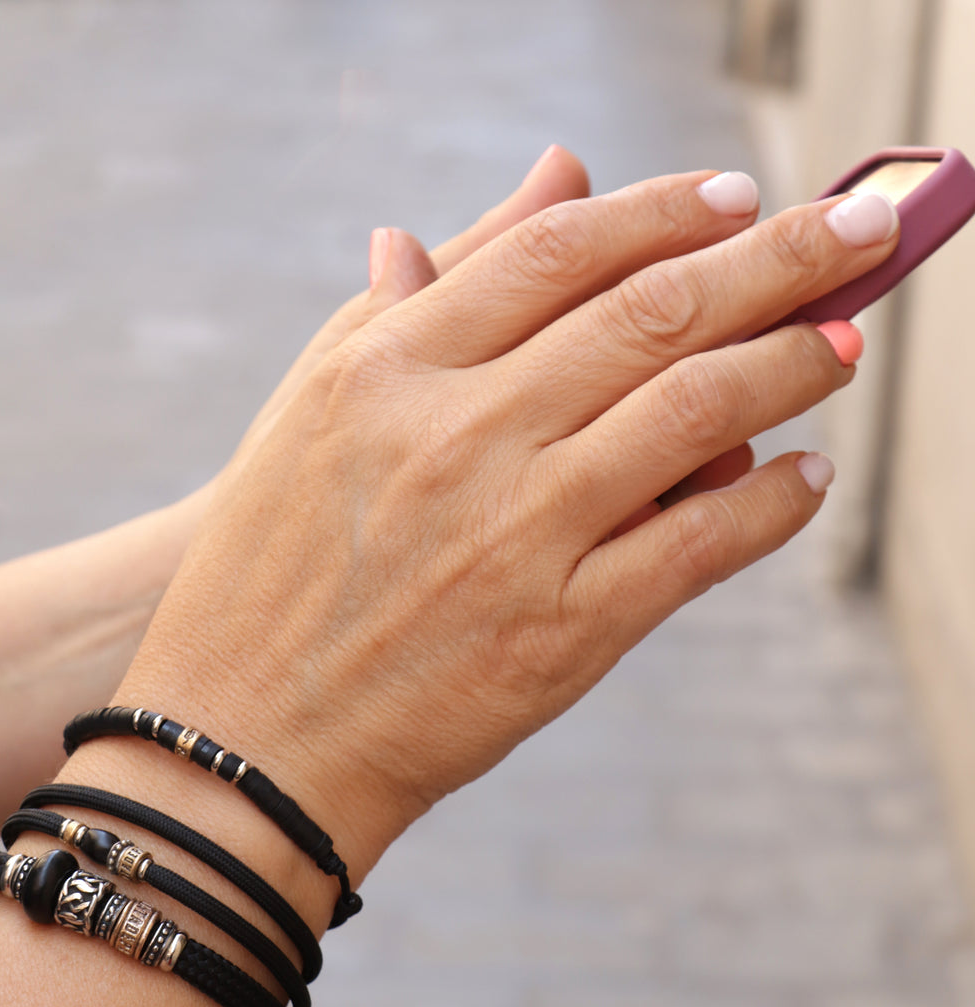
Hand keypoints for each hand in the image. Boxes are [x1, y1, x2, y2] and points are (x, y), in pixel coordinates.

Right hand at [108, 171, 896, 894]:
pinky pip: (695, 546)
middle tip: (850, 235)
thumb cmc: (278, 561)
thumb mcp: (326, 401)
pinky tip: (801, 476)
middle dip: (774, 260)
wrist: (252, 730)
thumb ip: (437, 288)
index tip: (738, 197)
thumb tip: (551, 180)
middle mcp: (453, 437)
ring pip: (691, 414)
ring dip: (791, 364)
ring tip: (840, 342)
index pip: (556, 253)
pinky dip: (769, 503)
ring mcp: (511, 535)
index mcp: (385, 369)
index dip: (663, 211)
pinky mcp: (558, 632)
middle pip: (648, 315)